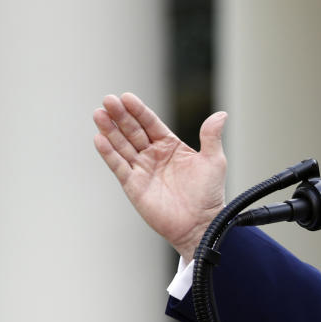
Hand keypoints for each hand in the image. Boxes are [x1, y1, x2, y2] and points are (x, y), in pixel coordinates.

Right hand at [93, 92, 227, 260]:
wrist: (201, 224)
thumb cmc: (210, 195)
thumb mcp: (214, 161)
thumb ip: (211, 136)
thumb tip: (221, 114)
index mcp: (170, 145)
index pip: (150, 123)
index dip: (138, 110)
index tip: (127, 97)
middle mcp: (153, 155)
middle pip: (132, 131)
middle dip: (120, 116)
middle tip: (108, 100)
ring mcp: (142, 170)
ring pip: (122, 145)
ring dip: (109, 130)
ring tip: (99, 114)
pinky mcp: (133, 185)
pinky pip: (118, 166)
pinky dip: (109, 154)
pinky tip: (99, 139)